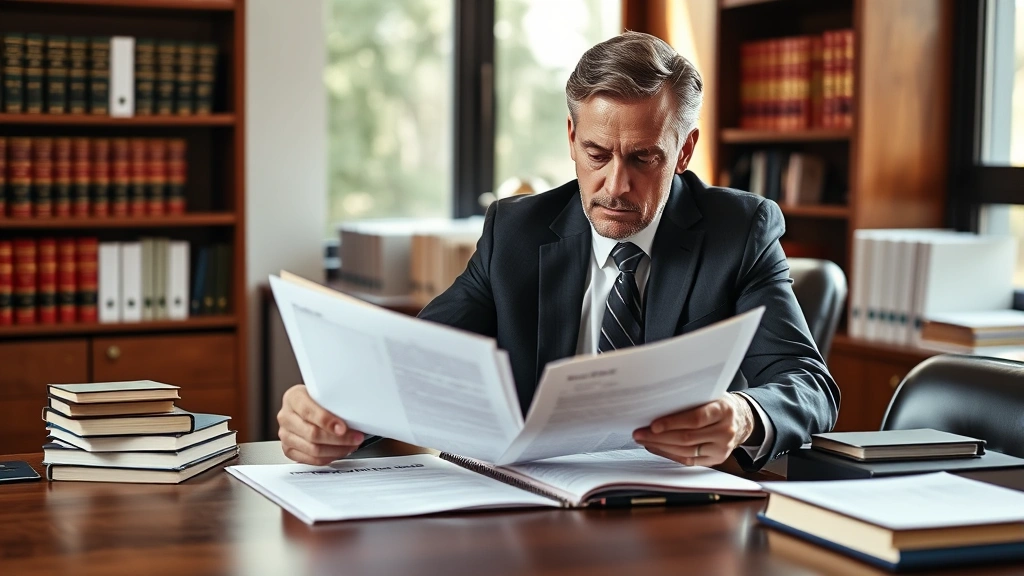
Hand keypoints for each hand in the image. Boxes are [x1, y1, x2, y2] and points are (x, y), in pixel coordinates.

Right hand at [278, 384, 364, 464]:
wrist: (305, 406)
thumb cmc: (316, 399)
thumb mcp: (323, 393)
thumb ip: (333, 402)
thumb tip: (354, 415)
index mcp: (293, 398)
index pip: (309, 412)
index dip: (327, 421)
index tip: (343, 428)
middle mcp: (286, 417)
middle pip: (312, 434)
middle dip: (339, 439)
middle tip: (356, 438)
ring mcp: (285, 435)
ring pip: (313, 449)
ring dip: (337, 450)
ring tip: (351, 446)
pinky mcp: (288, 449)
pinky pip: (310, 459)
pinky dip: (329, 457)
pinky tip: (340, 451)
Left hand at [632, 393, 755, 465]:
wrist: (741, 421)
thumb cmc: (718, 404)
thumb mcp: (711, 395)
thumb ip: (691, 399)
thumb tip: (657, 403)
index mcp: (724, 410)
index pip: (696, 418)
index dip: (673, 422)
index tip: (653, 425)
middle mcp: (725, 431)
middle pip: (687, 438)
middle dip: (659, 437)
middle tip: (639, 433)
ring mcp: (721, 448)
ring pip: (686, 451)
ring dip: (660, 446)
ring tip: (643, 440)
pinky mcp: (716, 460)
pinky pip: (688, 460)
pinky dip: (669, 454)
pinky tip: (656, 448)